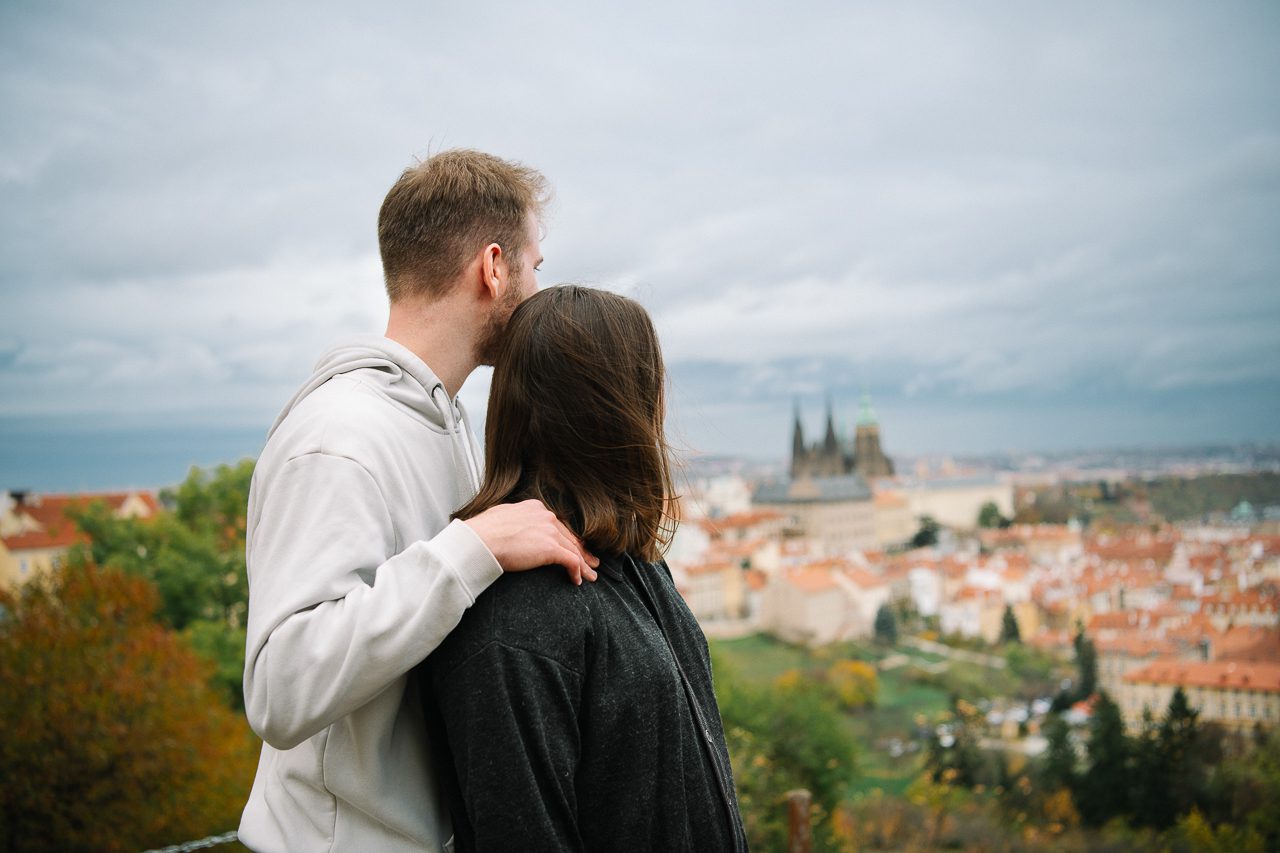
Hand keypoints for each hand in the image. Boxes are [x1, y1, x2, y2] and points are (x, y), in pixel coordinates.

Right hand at [462, 499, 599, 584]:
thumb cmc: (481, 533)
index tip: (574, 547)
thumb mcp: (500, 518)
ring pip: (574, 550)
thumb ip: (512, 521)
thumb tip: (511, 529)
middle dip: (581, 550)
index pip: (557, 525)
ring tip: (590, 575)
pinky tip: (577, 580)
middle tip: (591, 561)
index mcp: (534, 508)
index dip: (567, 538)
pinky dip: (577, 571)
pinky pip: (571, 561)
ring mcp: (549, 531)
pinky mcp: (551, 548)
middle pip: (569, 536)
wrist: (479, 541)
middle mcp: (545, 516)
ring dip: (584, 565)